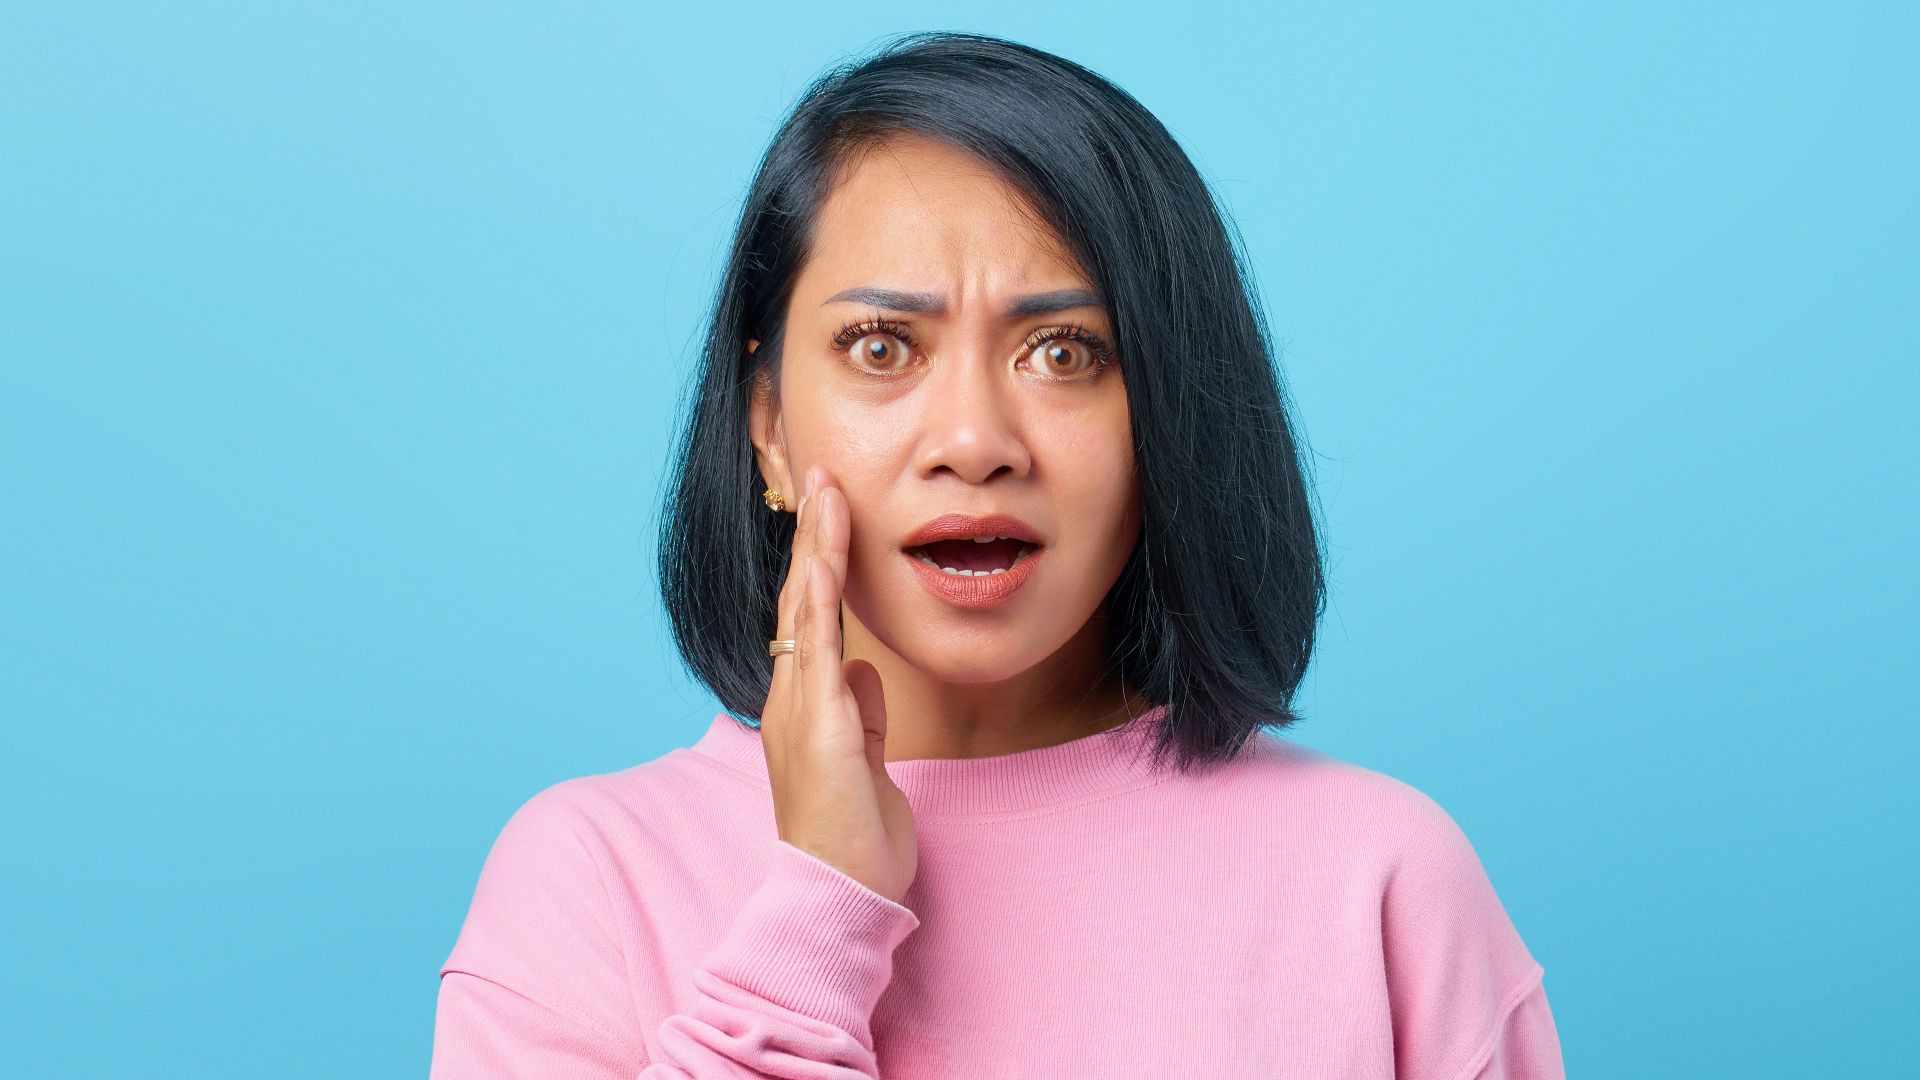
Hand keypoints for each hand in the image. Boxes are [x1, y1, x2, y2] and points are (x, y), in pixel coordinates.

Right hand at [762, 464, 918, 904]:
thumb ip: (863, 712)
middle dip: (811, 534)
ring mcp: (800, 712)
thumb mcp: (867, 759)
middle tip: (819, 473)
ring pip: (803, 613)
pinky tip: (821, 564)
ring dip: (815, 549)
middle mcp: (791, 698)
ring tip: (823, 492)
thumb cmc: (853, 834)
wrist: (839, 892)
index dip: (819, 557)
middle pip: (798, 599)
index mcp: (803, 703)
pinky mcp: (820, 730)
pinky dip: (816, 605)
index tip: (830, 505)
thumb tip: (867, 672)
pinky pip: (816, 655)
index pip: (809, 614)